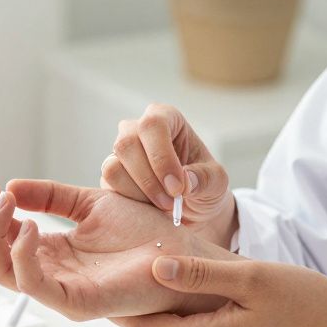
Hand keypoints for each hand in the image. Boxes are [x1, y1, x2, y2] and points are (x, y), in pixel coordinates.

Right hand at [0, 178, 228, 320]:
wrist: (184, 252)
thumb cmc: (146, 233)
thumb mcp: (91, 204)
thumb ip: (51, 196)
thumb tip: (11, 186)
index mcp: (50, 255)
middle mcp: (49, 276)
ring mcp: (61, 292)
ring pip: (1, 274)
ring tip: (6, 202)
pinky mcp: (78, 302)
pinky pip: (34, 285)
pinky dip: (22, 255)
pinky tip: (30, 225)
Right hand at [103, 103, 237, 246]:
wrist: (190, 206)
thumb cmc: (202, 184)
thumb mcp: (216, 182)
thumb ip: (204, 178)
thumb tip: (185, 181)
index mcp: (167, 118)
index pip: (153, 125)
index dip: (162, 157)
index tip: (177, 188)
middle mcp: (137, 129)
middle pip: (127, 144)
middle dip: (149, 180)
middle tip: (171, 203)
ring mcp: (120, 152)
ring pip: (114, 167)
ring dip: (139, 193)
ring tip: (163, 206)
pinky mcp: (110, 175)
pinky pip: (109, 187)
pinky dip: (130, 201)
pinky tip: (150, 207)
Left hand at [113, 256, 326, 326]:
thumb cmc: (307, 304)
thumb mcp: (252, 278)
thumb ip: (202, 273)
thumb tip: (156, 266)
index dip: (118, 306)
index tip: (95, 282)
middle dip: (137, 302)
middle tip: (114, 269)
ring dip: (166, 303)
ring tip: (149, 268)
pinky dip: (190, 309)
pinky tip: (191, 285)